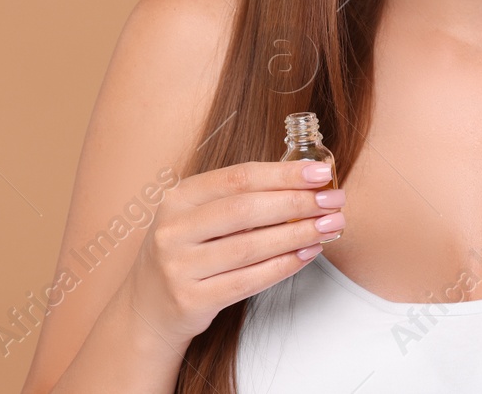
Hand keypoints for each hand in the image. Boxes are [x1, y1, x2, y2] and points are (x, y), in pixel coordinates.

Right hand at [119, 160, 345, 343]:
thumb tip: (304, 182)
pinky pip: (248, 281)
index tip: (320, 173)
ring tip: (329, 226)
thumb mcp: (198, 216)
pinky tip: (307, 254)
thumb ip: (240, 198)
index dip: (283, 174)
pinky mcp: (191, 300)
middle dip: (297, 204)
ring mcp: (179, 267)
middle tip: (333, 201)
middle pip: (246, 210)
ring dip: (297, 235)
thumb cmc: (187, 252)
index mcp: (178, 198)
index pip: (239, 177)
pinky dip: (283, 266)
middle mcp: (174, 230)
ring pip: (251, 247)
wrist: (147, 307)